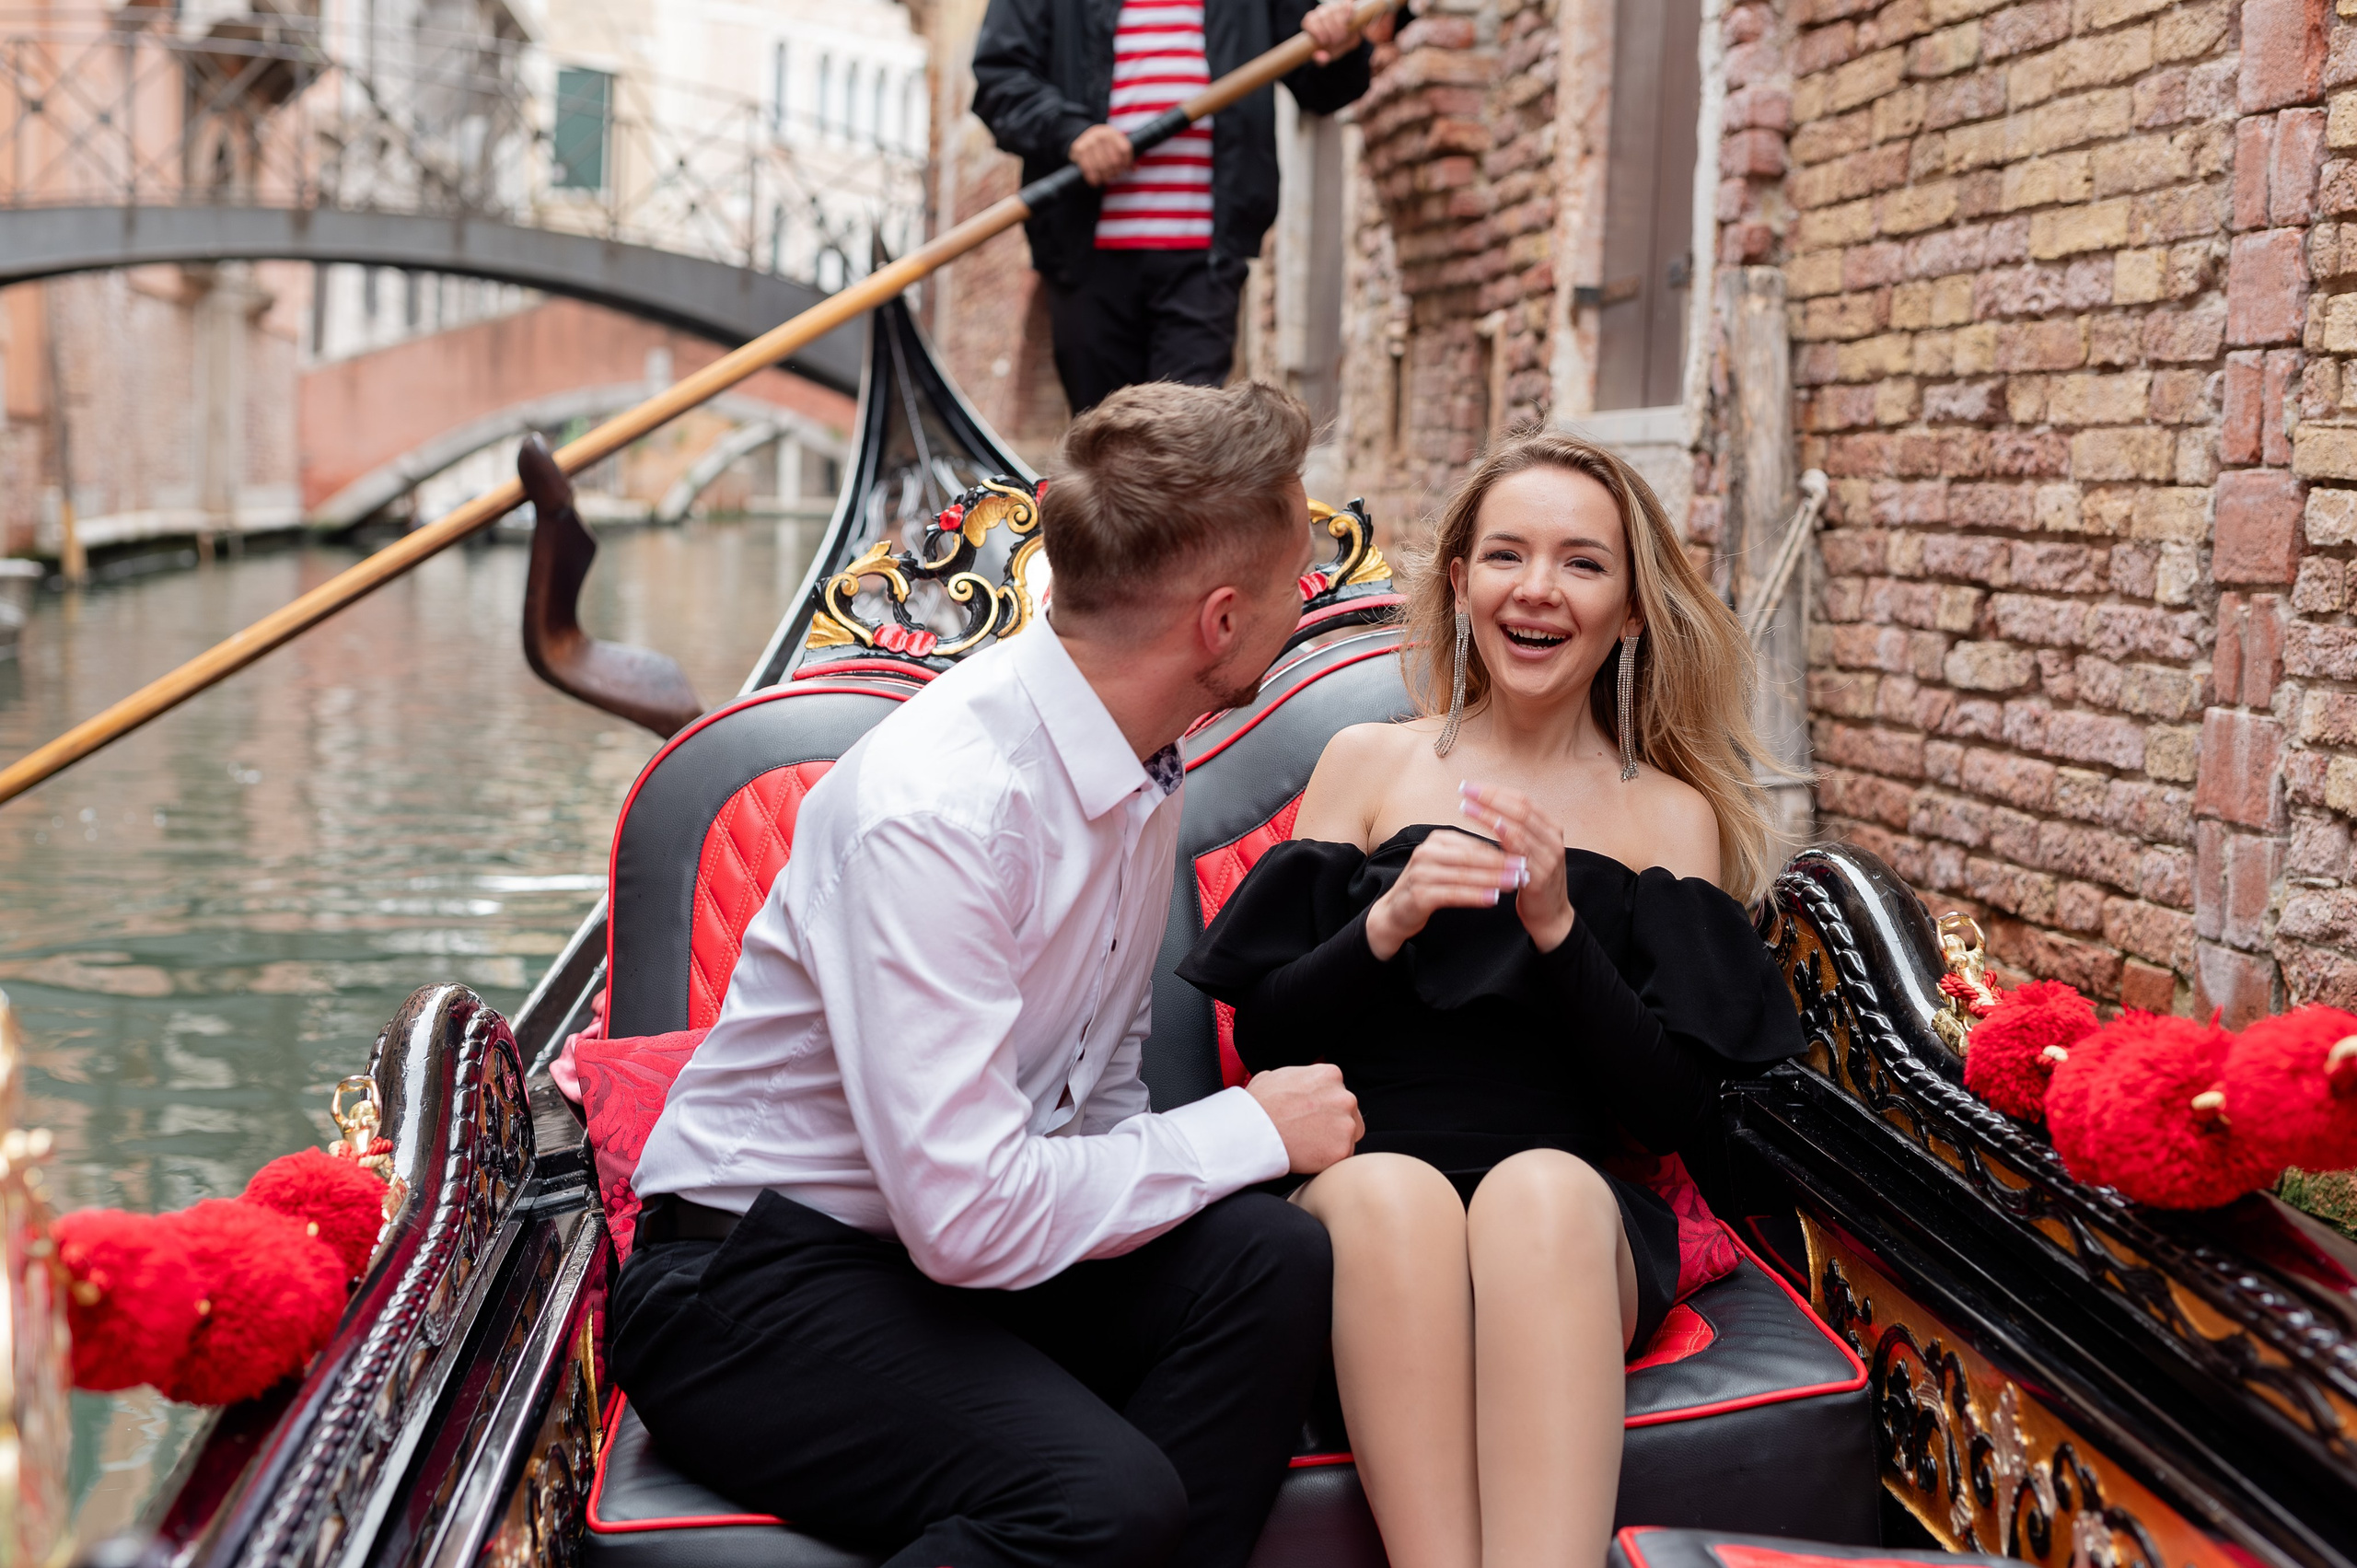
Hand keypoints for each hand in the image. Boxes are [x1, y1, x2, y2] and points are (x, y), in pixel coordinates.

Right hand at [1068, 124, 1133, 185]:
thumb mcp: (1114, 145)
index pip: (1125, 150)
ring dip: (1105, 176)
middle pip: (1114, 160)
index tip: (1123, 168)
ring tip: (1105, 179)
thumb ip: (1126, 156)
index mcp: (1112, 132)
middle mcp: (1101, 135)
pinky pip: (1088, 169)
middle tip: (1113, 175)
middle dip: (1115, 171)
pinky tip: (1095, 181)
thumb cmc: (1103, 146)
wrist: (1081, 137)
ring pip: (1102, 166)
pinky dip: (1093, 178)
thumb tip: (1135, 169)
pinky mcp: (1079, 149)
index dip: (1127, 162)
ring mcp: (1089, 141)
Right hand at [1247, 1063, 1362, 1173]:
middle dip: (1334, 1122)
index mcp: (1331, 1075)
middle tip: (1311, 1131)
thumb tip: (1299, 1080)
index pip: (1339, 1091)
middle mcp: (1345, 1097)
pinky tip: (1309, 1155)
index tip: (1312, 1114)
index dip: (1326, 1105)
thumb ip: (1299, 1076)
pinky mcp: (1342, 1150)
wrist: (1252, 1130)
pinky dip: (1328, 1158)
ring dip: (1333, 1140)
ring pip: (1349, 1135)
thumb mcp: (1278, 1075)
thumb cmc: (1258, 1103)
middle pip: (1350, 1113)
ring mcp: (1346, 1124)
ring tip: (1308, 1144)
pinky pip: (1342, 1156)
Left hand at [1302, 0, 1387, 62]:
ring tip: (1344, 35)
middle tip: (1337, 41)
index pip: (1308, 21)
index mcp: (1313, 23)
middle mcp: (1322, 12)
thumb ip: (1323, 59)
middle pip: (1322, 17)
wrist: (1356, 33)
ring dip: (1339, 25)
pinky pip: (1345, 5)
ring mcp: (1333, 6)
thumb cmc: (1339, 44)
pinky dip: (1347, 13)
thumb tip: (1317, 56)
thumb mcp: (1331, 54)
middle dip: (1330, 31)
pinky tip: (1349, 21)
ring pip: (1333, 11)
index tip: (1323, 41)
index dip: (1315, 31)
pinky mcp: (1346, 3)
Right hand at [1364, 826, 1523, 960]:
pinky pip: (1454, 894)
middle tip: (1524, 869)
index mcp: (1437, 840)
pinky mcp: (1419, 895)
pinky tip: (1493, 899)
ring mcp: (1421, 873)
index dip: (1501, 850)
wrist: (1394, 912)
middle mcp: (1427, 852)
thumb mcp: (1447, 864)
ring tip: (1515, 883)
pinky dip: (1475, 896)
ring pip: (1464, 875)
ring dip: (1492, 879)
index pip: (1474, 844)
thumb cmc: (1427, 886)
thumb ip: (1469, 857)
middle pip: (1471, 857)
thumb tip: (1507, 853)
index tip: (1524, 856)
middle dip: (1500, 864)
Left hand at [1459, 781, 1574, 951]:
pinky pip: (1520, 850)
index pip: (1522, 799)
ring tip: (1466, 806)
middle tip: (1465, 789)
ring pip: (1518, 826)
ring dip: (1489, 813)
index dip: (1496, 790)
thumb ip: (1518, 828)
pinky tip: (1488, 826)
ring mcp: (1549, 856)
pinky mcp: (1540, 875)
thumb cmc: (1534, 880)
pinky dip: (1504, 835)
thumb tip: (1491, 804)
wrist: (1550, 915)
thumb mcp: (1529, 849)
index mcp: (1551, 828)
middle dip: (1490, 796)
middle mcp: (1553, 838)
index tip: (1471, 785)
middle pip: (1520, 807)